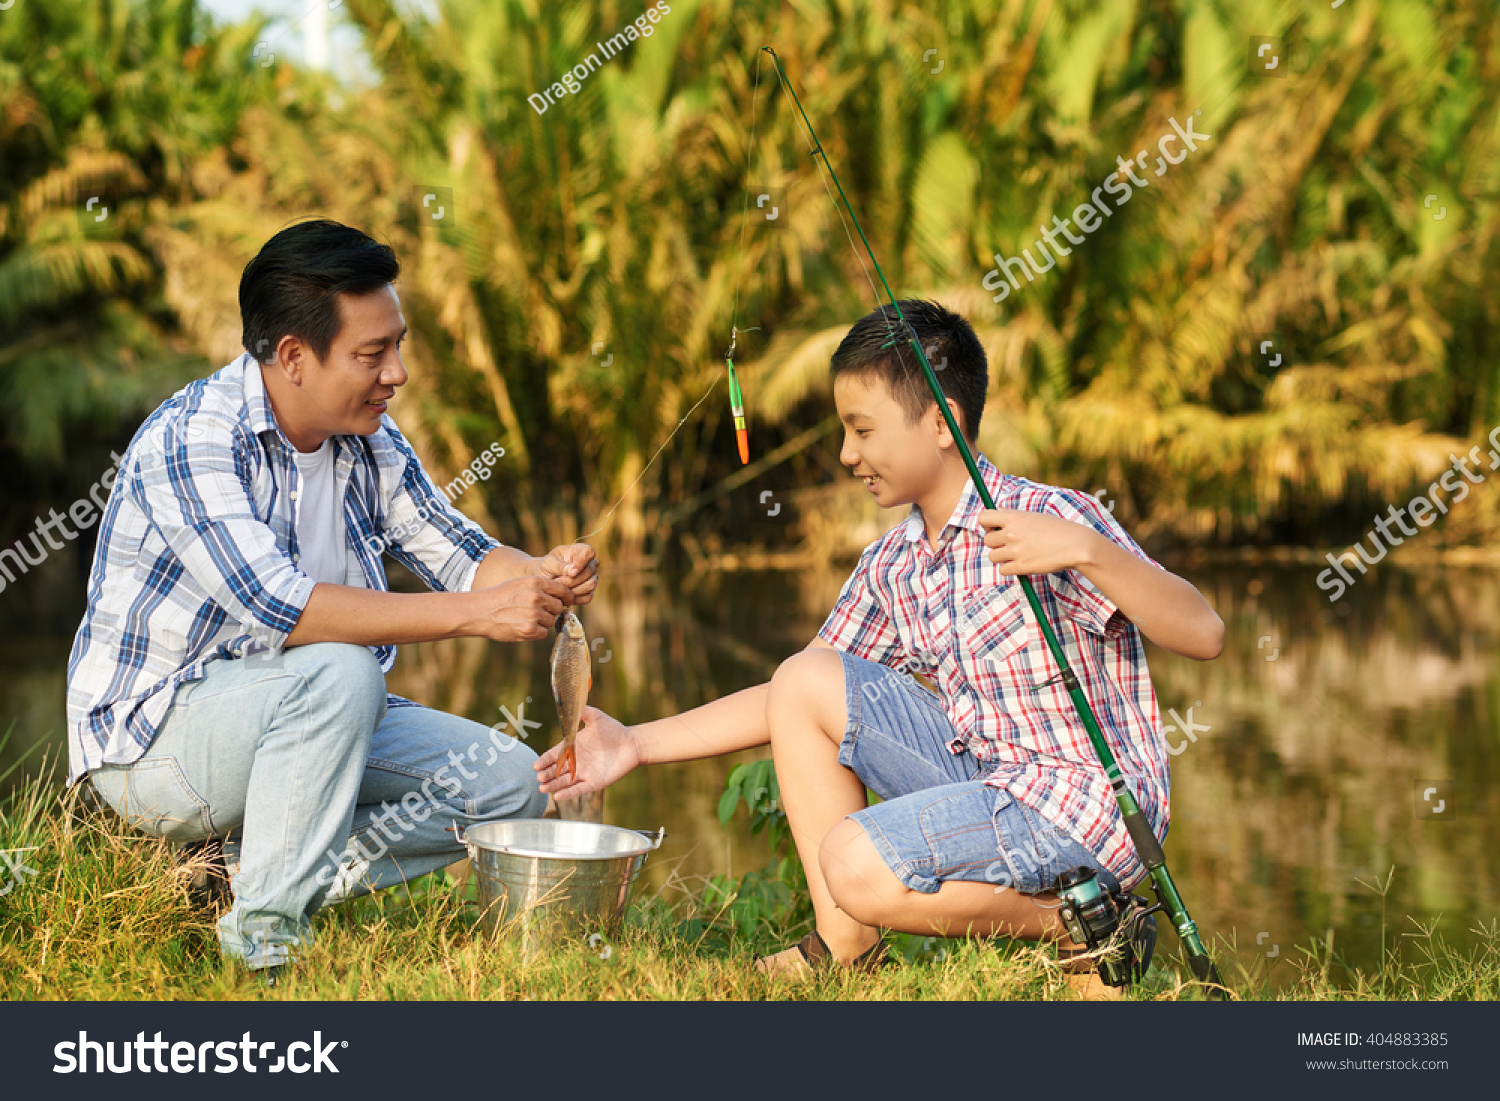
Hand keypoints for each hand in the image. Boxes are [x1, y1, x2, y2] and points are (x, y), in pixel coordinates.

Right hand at [469, 575, 572, 640]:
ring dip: (542, 622)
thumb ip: (540, 588)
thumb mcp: (520, 583)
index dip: (567, 596)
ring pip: (551, 621)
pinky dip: (536, 632)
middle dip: (551, 610)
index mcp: (535, 582)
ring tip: (525, 618)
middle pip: (558, 607)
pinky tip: (523, 627)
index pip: (562, 589)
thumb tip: (562, 596)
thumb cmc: (500, 597)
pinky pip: (543, 633)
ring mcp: (533, 614)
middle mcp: (536, 597)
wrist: (480, 611)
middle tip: (537, 612)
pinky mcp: (529, 629)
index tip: (566, 601)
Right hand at [534, 706, 639, 798]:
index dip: (545, 760)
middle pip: (557, 770)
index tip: (536, 765)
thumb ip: (582, 713)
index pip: (555, 755)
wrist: (632, 743)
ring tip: (542, 788)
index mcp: (574, 747)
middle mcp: (577, 761)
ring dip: (553, 785)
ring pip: (565, 781)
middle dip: (547, 774)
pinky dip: (568, 793)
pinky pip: (579, 789)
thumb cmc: (614, 730)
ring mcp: (584, 773)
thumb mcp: (596, 717)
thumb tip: (569, 707)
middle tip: (538, 777)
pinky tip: (557, 796)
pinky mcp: (594, 782)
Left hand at [535, 543, 598, 605]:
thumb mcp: (549, 563)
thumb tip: (574, 572)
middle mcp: (590, 563)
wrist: (545, 580)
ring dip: (573, 590)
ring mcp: (592, 577)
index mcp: (581, 550)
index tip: (571, 572)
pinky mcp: (590, 591)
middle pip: (589, 572)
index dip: (581, 563)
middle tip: (557, 581)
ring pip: (590, 585)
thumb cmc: (547, 567)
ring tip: (560, 588)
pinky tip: (565, 595)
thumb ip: (561, 566)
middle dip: (571, 580)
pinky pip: (588, 597)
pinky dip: (576, 598)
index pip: (589, 552)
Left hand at [979, 508, 1100, 574]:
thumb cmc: (1057, 529)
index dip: (987, 524)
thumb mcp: (1034, 516)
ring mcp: (1015, 550)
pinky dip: (1010, 569)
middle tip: (1012, 544)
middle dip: (996, 543)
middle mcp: (1011, 533)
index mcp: (1014, 517)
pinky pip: (1003, 570)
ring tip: (1018, 554)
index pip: (983, 517)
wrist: (1076, 545)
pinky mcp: (1021, 566)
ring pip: (993, 556)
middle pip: (987, 540)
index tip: (995, 528)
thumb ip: (1014, 517)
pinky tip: (1022, 564)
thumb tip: (996, 515)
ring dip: (1003, 557)